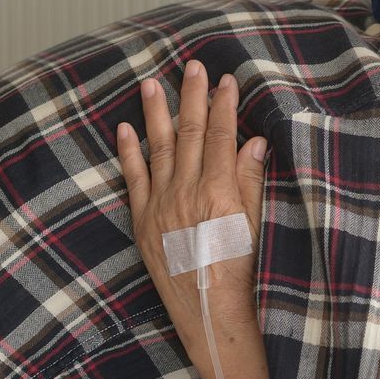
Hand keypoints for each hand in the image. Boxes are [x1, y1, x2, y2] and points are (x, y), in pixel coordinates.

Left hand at [115, 60, 269, 359]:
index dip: (224, 105)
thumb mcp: (253, 225)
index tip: (225, 80)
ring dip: (156, 113)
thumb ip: (250, 182)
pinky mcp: (144, 221)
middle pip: (191, 133)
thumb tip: (253, 142)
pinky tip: (126, 129)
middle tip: (191, 65)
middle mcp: (187, 191)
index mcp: (220, 191)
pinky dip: (129, 152)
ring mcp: (161, 204)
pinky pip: (134, 178)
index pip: (223, 136)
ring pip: (159, 148)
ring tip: (151, 84)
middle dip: (192, 96)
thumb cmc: (238, 273)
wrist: (209, 313)